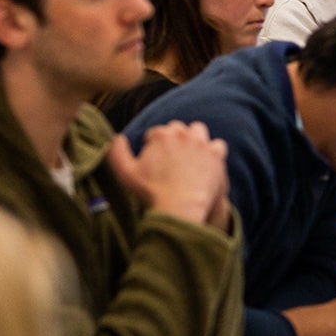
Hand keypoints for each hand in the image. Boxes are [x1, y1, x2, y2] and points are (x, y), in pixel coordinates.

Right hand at [109, 125, 227, 226]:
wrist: (180, 207)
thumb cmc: (151, 192)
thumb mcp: (125, 173)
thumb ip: (117, 152)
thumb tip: (117, 137)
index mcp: (161, 135)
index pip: (156, 132)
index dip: (152, 145)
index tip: (153, 159)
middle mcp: (183, 135)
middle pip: (177, 128)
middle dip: (172, 139)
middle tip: (169, 158)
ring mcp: (202, 144)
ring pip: (198, 131)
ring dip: (193, 139)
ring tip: (188, 155)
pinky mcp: (216, 155)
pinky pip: (217, 145)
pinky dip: (212, 151)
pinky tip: (206, 162)